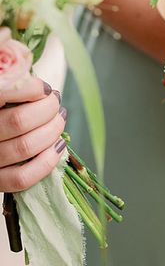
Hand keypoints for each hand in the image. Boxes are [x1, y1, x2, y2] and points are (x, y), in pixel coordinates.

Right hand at [0, 77, 66, 192]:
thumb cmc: (3, 114)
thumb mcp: (4, 99)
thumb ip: (16, 90)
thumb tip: (45, 88)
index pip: (3, 92)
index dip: (32, 89)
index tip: (46, 89)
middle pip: (19, 121)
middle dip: (48, 109)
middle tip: (56, 103)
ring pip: (25, 147)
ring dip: (52, 131)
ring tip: (59, 120)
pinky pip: (22, 177)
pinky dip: (47, 161)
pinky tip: (58, 145)